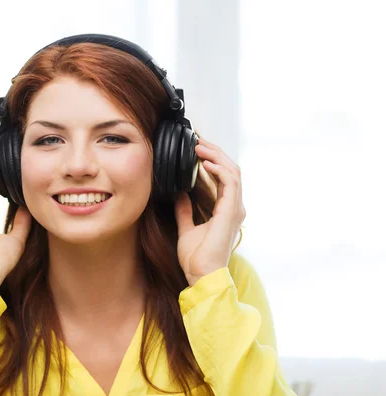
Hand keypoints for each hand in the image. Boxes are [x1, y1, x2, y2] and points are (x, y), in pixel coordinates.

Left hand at [174, 137, 245, 285]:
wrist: (201, 275)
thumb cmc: (196, 259)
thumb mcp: (186, 229)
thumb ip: (184, 211)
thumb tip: (179, 194)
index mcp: (226, 211)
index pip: (224, 177)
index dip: (213, 159)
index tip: (196, 148)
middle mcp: (234, 208)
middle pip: (230, 170)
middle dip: (214, 152)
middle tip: (198, 140)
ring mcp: (234, 209)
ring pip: (232, 171)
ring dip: (216, 155)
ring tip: (200, 145)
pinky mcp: (231, 212)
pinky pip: (230, 182)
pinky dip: (219, 169)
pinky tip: (206, 161)